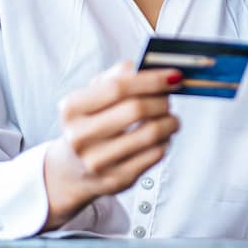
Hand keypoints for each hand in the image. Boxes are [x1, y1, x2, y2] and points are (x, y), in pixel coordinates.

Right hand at [42, 61, 181, 229]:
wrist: (73, 169)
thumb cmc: (90, 123)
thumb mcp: (94, 95)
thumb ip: (119, 75)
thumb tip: (152, 66)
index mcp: (72, 109)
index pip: (117, 87)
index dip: (151, 79)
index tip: (175, 75)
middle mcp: (79, 137)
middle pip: (136, 110)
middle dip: (162, 100)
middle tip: (169, 98)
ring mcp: (97, 162)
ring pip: (151, 133)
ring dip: (170, 121)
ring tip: (170, 118)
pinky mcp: (116, 180)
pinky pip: (155, 154)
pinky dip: (165, 141)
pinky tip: (161, 137)